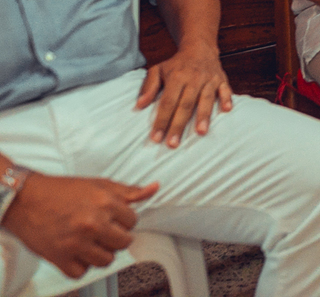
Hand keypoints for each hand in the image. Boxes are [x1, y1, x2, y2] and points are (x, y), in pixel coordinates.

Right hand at [1, 173, 158, 278]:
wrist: (25, 199)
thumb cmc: (63, 190)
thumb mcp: (99, 185)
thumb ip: (128, 191)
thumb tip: (155, 188)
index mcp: (106, 204)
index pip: (133, 221)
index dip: (124, 220)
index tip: (113, 218)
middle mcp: (93, 224)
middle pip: (124, 243)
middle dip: (116, 237)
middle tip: (102, 231)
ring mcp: (76, 243)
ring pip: (106, 260)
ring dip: (101, 253)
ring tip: (91, 242)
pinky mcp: (59, 258)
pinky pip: (81, 272)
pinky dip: (80, 266)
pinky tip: (76, 252)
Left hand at [136, 47, 232, 146]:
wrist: (200, 47)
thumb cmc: (176, 64)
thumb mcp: (158, 70)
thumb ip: (149, 87)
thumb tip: (139, 105)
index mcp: (176, 77)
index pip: (167, 102)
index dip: (161, 120)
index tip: (156, 138)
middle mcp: (193, 78)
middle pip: (185, 105)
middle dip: (179, 125)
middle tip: (173, 144)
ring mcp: (209, 79)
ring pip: (206, 99)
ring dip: (203, 116)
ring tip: (200, 132)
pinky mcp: (222, 79)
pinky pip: (225, 89)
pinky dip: (226, 99)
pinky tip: (226, 110)